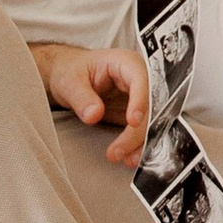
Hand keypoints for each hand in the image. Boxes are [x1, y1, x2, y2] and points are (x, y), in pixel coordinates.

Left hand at [32, 32, 152, 168]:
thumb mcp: (70, 81)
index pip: (141, 78)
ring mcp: (140, 98)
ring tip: (126, 159)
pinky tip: (130, 158)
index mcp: (126, 63)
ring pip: (152, 120)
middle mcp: (139, 79)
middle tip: (119, 150)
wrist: (70, 78)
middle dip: (139, 131)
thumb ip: (82, 97)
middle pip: (151, 104)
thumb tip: (94, 115)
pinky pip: (145, 131)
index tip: (133, 121)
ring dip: (142, 142)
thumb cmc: (71, 71)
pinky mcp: (137, 115)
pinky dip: (139, 145)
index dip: (141, 100)